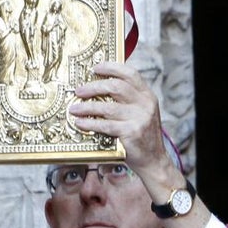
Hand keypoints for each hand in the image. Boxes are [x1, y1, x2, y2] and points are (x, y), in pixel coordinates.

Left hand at [68, 62, 174, 181]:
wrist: (153, 160)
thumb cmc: (142, 135)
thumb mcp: (141, 112)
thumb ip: (128, 99)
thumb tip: (100, 86)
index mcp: (147, 95)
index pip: (130, 74)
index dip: (112, 68)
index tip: (96, 68)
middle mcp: (145, 104)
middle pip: (115, 87)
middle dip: (93, 87)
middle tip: (79, 90)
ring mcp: (139, 118)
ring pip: (107, 107)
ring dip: (87, 107)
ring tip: (74, 108)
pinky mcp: (132, 133)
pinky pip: (106, 125)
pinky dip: (90, 124)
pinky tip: (80, 123)